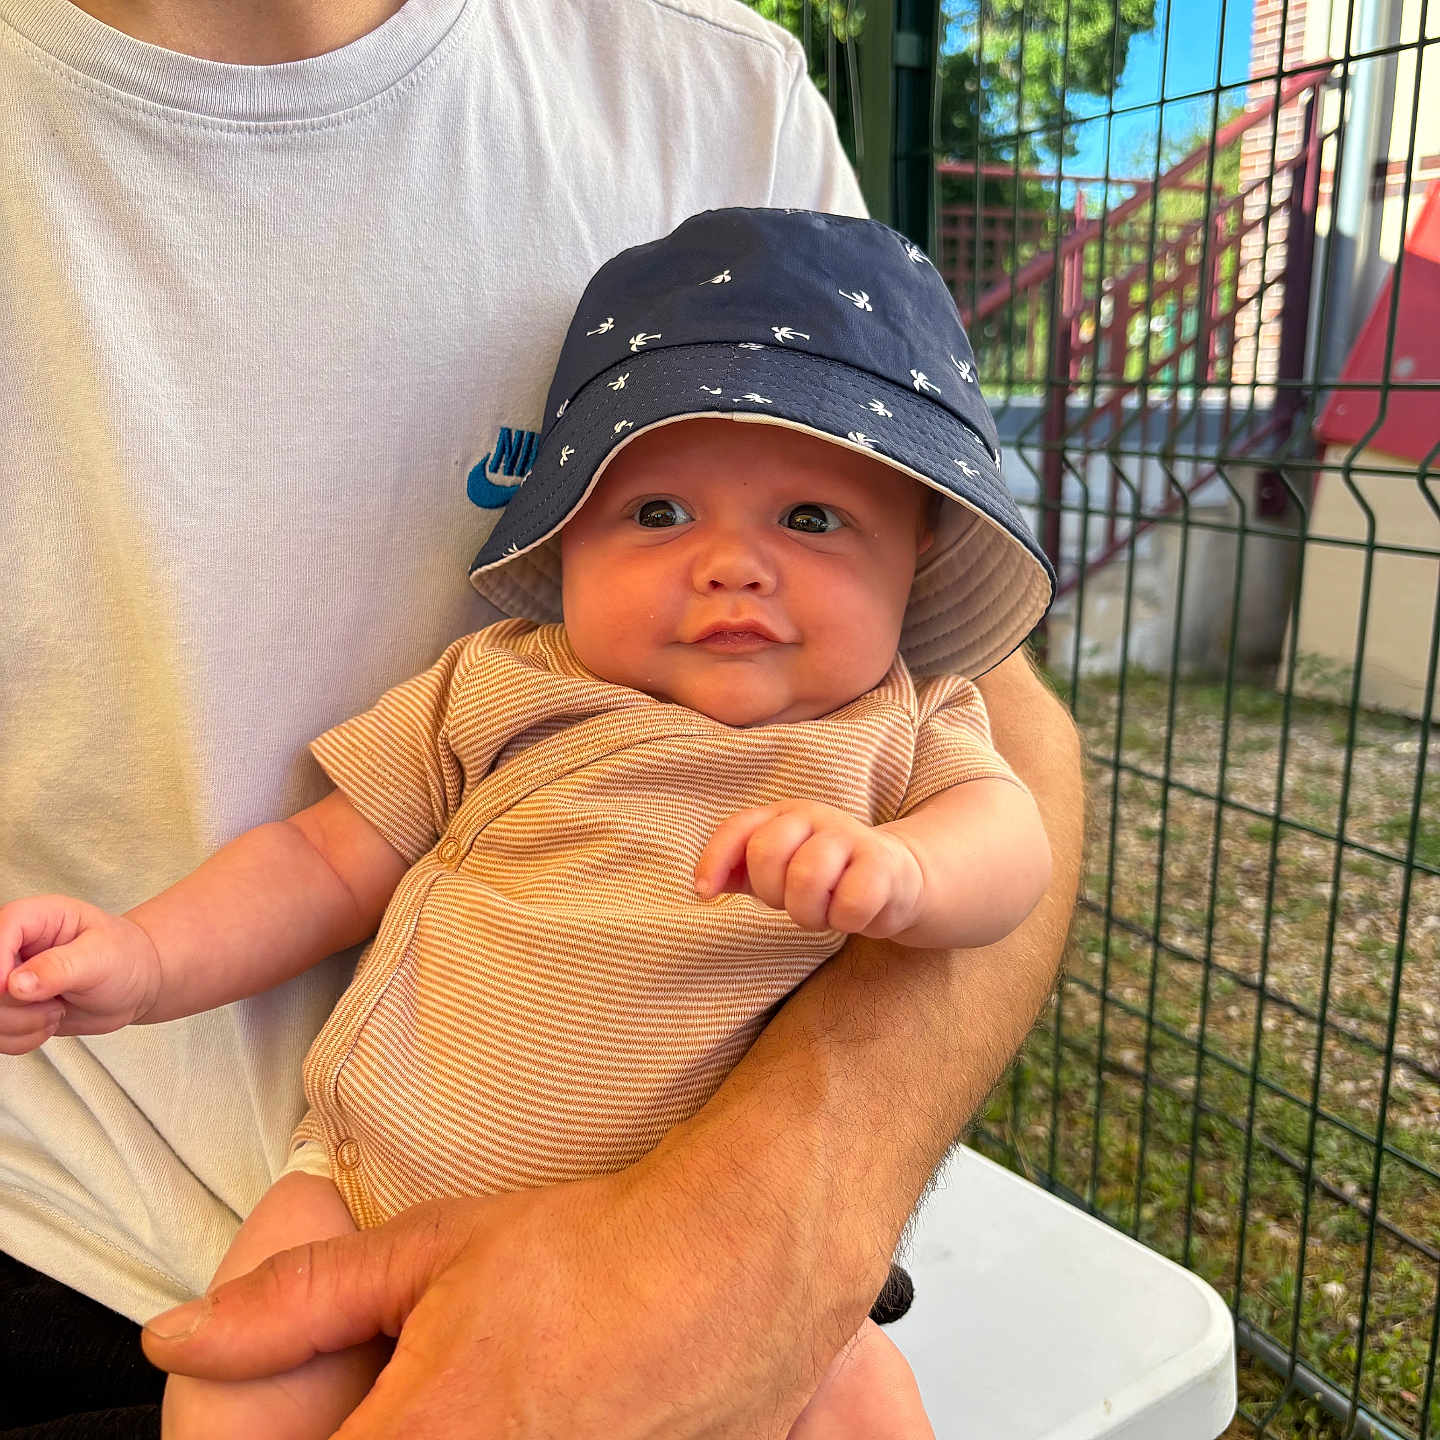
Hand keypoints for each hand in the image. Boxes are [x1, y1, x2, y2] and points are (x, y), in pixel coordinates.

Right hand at [0, 895, 161, 1051]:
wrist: (135, 984)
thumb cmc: (124, 957)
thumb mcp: (101, 956)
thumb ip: (60, 967)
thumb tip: (17, 983)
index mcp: (33, 919)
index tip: (16, 989)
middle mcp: (14, 949)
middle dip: (15, 1005)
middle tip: (53, 1003)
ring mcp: (8, 981)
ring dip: (22, 1025)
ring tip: (57, 1010)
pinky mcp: (10, 1009)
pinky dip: (23, 1038)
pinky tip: (49, 1022)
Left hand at [143, 1152, 864, 1438]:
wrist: (738, 1260)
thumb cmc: (587, 1251)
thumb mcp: (432, 1253)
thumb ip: (294, 1304)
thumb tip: (176, 1336)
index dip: (306, 1438)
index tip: (370, 1407)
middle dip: (402, 1431)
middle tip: (456, 1387)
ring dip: (480, 1438)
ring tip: (515, 1389)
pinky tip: (565, 1408)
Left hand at [695, 800, 924, 937]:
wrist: (897, 878)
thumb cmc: (827, 877)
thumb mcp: (779, 870)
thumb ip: (739, 871)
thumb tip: (702, 886)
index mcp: (785, 815)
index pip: (739, 828)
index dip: (714, 861)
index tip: (705, 894)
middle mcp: (816, 817)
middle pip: (767, 852)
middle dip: (772, 893)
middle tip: (793, 904)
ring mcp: (851, 836)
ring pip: (807, 876)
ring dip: (809, 912)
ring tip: (823, 912)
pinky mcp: (883, 863)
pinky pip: (850, 902)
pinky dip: (845, 920)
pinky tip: (853, 914)